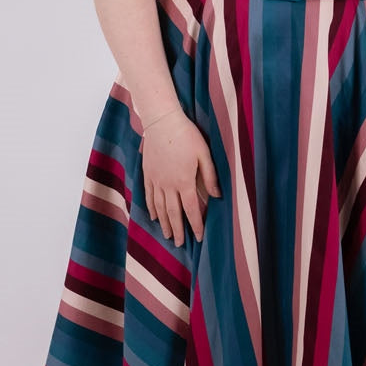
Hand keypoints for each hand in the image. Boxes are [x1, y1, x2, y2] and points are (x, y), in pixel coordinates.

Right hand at [142, 110, 220, 245]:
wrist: (161, 121)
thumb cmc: (186, 135)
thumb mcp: (204, 154)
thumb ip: (210, 176)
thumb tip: (217, 196)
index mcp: (184, 182)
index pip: (191, 210)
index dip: (195, 225)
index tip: (199, 238)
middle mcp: (168, 185)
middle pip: (173, 213)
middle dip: (178, 230)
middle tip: (179, 244)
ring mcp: (156, 180)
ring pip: (159, 208)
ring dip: (164, 223)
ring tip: (167, 235)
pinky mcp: (147, 173)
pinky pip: (149, 196)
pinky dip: (151, 208)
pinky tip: (154, 217)